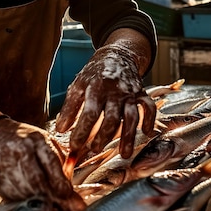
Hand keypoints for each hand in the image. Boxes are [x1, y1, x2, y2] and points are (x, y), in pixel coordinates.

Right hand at [0, 117, 85, 210]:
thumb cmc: (27, 142)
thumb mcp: (47, 146)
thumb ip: (61, 168)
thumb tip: (73, 198)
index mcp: (36, 140)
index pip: (49, 162)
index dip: (59, 181)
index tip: (67, 194)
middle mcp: (18, 151)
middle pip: (36, 181)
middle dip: (50, 197)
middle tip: (61, 206)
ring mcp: (5, 165)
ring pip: (25, 192)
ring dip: (38, 202)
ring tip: (48, 204)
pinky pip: (13, 197)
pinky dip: (24, 202)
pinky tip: (31, 199)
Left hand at [55, 43, 155, 158]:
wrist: (117, 56)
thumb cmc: (94, 74)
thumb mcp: (78, 85)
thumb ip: (69, 107)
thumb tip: (60, 129)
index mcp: (96, 87)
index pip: (90, 113)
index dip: (82, 131)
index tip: (74, 146)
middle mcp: (114, 91)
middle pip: (111, 118)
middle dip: (103, 136)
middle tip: (94, 149)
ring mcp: (130, 93)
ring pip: (131, 117)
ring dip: (128, 136)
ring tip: (124, 154)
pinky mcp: (141, 93)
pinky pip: (149, 107)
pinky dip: (150, 120)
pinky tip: (146, 133)